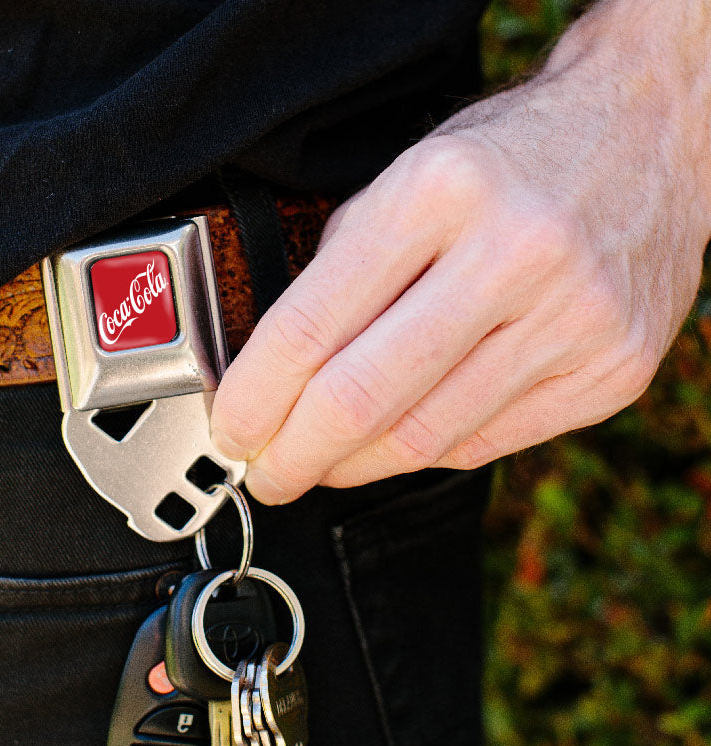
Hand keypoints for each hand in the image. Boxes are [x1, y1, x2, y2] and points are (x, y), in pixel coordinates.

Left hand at [210, 0, 710, 504]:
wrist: (651, 135)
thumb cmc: (511, 161)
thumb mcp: (405, 181)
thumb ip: (337, 274)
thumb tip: (272, 377)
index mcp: (439, 193)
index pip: (310, 329)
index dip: (253, 400)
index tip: (231, 430)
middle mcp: (515, 254)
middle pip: (362, 401)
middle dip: (293, 456)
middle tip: (265, 473)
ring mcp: (574, 319)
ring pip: (422, 438)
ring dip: (351, 466)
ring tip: (322, 462)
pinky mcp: (611, 371)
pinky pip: (482, 445)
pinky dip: (421, 454)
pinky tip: (394, 443)